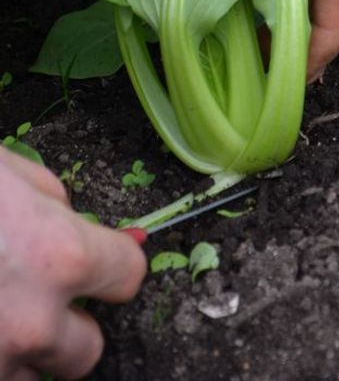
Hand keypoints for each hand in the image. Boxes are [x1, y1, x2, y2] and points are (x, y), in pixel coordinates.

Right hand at [0, 147, 145, 379]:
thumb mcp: (12, 173)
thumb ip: (55, 204)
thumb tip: (75, 221)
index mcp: (61, 256)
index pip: (128, 279)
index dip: (116, 265)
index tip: (105, 262)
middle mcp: (35, 320)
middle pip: (88, 351)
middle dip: (74, 327)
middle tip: (46, 301)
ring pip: (36, 377)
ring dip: (27, 352)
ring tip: (5, 312)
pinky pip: (0, 376)